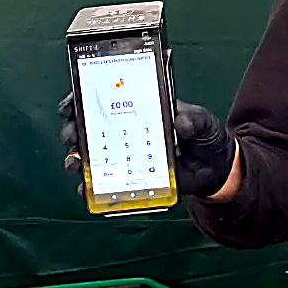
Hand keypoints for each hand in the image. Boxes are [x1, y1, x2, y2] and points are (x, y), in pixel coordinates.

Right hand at [58, 90, 236, 199]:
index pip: (104, 98)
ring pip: (90, 154)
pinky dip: (91, 187)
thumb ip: (194, 120)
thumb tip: (180, 123)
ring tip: (74, 162)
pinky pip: (104, 183)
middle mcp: (125, 130)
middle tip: (72, 134)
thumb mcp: (203, 122)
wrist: (215, 168)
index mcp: (139, 109)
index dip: (82, 98)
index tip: (71, 103)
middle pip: (89, 126)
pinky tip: (86, 189)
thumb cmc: (204, 137)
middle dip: (74, 128)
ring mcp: (125, 155)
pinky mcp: (130, 179)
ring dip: (76, 157)